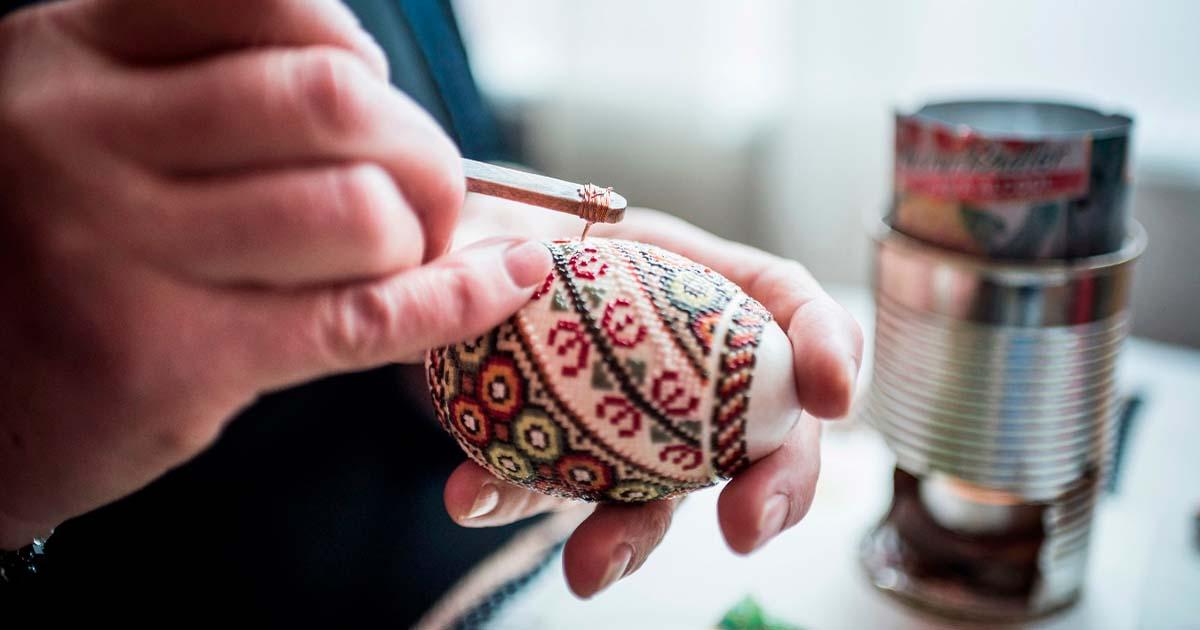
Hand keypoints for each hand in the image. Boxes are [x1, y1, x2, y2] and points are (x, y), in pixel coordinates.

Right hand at [0, 0, 551, 547]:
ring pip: (357, 210)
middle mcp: (78, 135)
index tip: (370, 102)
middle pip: (332, 102)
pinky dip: (456, 300)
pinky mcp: (165, 359)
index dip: (354, 53)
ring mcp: (116, 249)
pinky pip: (361, 317)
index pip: (270, 4)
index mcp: (68, 55)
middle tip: (425, 191)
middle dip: (419, 149)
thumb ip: (203, 88)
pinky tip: (498, 286)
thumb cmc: (58, 257)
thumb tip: (378, 93)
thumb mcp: (91, 131)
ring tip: (403, 257)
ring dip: (422, 236)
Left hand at [443, 199, 862, 596]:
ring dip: (630, 535)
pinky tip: (471, 498)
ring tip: (588, 569)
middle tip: (746, 526)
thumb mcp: (522, 206)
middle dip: (776, 484)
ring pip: (662, 493)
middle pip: (764, 426)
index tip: (832, 395)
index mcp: (697, 280)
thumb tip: (513, 262)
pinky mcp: (565, 458)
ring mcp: (631, 422)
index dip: (829, 345)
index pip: (789, 303)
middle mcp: (682, 362)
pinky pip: (550, 491)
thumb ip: (525, 235)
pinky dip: (510, 500)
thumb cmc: (503, 225)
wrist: (438, 265)